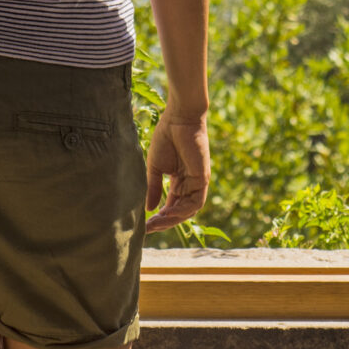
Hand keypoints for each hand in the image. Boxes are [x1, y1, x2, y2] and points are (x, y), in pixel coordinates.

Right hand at [142, 112, 209, 233]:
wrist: (178, 119)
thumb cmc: (167, 137)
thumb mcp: (156, 167)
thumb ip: (154, 188)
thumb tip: (149, 209)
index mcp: (180, 181)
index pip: (172, 206)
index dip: (160, 217)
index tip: (145, 226)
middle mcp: (190, 185)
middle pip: (180, 212)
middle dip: (165, 222)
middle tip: (148, 229)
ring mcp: (198, 183)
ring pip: (188, 210)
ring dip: (173, 219)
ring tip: (155, 224)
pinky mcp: (203, 179)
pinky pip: (195, 202)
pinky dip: (183, 210)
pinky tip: (168, 213)